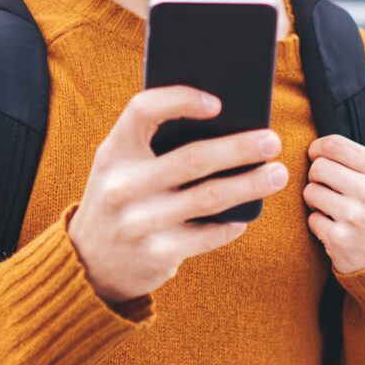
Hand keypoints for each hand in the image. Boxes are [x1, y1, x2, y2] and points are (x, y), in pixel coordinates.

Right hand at [69, 86, 288, 303]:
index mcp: (113, 153)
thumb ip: (153, 144)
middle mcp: (123, 186)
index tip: (218, 102)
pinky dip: (233, 223)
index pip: (143, 111)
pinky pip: (209, 235)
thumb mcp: (120, 167)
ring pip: (209, 197)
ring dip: (250, 184)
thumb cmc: (121, 200)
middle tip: (271, 141)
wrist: (89, 264)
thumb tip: (224, 123)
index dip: (181, 100)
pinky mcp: (158, 253)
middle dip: (240, 148)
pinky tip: (248, 215)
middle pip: (193, 158)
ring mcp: (140, 222)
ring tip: (276, 174)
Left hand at [304, 135, 364, 274]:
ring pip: (310, 192)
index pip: (335, 144)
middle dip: (316, 176)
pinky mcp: (339, 239)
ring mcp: (355, 216)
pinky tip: (334, 227)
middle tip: (326, 186)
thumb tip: (361, 129)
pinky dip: (318, 223)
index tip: (318, 156)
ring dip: (315, 200)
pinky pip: (311, 219)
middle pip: (318, 167)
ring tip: (331, 207)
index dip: (318, 148)